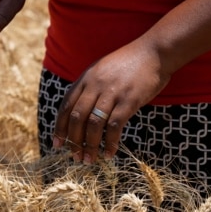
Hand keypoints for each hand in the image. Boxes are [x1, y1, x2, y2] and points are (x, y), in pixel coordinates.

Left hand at [53, 41, 171, 162]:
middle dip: (73, 140)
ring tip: (89, 160)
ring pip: (93, 124)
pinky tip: (109, 153)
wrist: (153, 52)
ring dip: (89, 145)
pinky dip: (109, 142)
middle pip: (77, 118)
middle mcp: (94, 86)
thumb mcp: (100, 71)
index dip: (60, 127)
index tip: (57, 144)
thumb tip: (78, 113)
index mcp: (85, 79)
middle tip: (75, 156)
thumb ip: (88, 88)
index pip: (66, 107)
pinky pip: (114, 126)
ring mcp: (111, 93)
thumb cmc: (127, 64)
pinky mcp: (129, 100)